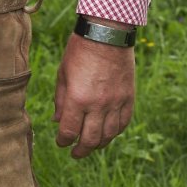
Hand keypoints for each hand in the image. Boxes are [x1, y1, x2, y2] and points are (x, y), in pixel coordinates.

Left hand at [53, 31, 135, 158]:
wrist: (107, 33)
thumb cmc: (79, 50)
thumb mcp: (63, 73)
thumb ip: (61, 100)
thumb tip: (58, 121)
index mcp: (78, 98)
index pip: (70, 131)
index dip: (64, 141)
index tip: (61, 142)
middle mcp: (98, 105)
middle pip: (90, 139)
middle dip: (81, 150)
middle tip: (75, 153)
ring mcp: (116, 103)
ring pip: (109, 135)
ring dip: (99, 144)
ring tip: (91, 146)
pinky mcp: (128, 98)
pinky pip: (123, 123)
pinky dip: (115, 132)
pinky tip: (108, 134)